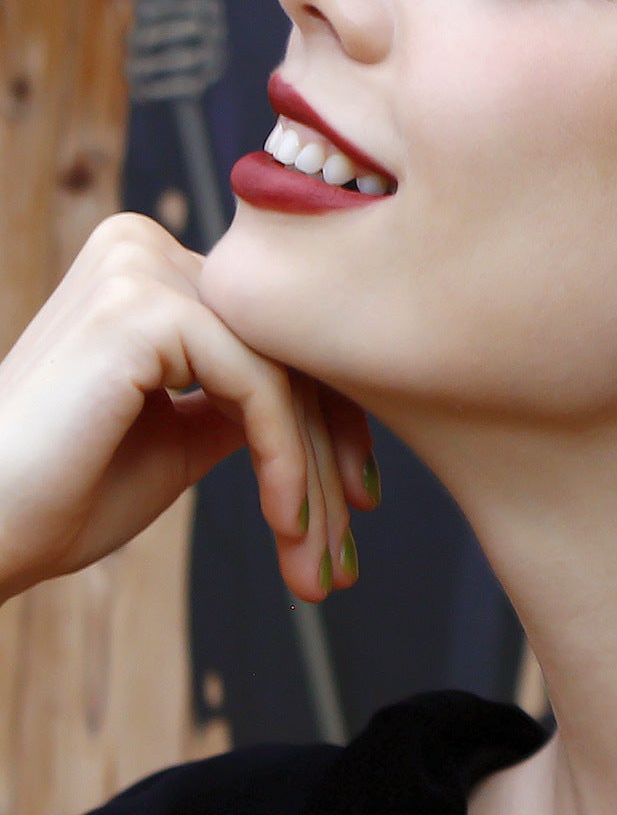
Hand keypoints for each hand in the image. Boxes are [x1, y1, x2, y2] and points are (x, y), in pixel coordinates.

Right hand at [0, 211, 374, 604]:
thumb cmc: (60, 496)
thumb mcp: (179, 435)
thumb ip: (242, 398)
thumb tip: (323, 396)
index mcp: (150, 267)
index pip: (274, 338)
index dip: (330, 424)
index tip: (359, 504)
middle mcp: (145, 248)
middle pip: (287, 353)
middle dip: (330, 460)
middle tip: (344, 554)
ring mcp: (140, 269)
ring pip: (284, 376)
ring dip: (314, 480)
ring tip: (319, 565)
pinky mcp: (142, 309)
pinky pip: (259, 390)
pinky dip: (284, 465)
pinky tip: (286, 525)